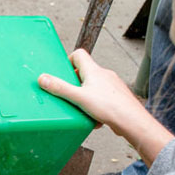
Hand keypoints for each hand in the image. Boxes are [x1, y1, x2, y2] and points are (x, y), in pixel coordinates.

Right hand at [38, 49, 173, 163]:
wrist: (131, 120)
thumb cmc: (109, 107)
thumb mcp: (78, 97)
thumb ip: (60, 88)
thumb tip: (43, 78)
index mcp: (94, 70)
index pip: (79, 54)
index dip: (68, 61)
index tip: (62, 73)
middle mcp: (104, 74)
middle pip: (84, 72)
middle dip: (74, 83)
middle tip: (69, 95)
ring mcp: (112, 85)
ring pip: (93, 86)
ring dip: (85, 96)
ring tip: (81, 108)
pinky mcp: (116, 96)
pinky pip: (101, 97)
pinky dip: (95, 105)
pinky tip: (94, 117)